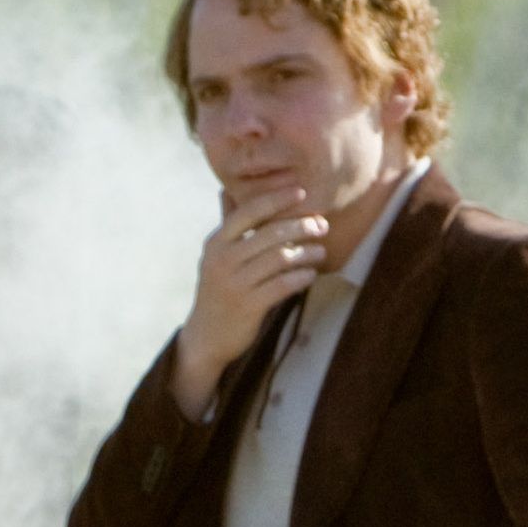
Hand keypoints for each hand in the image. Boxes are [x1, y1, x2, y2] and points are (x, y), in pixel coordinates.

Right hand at [170, 180, 330, 417]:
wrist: (205, 337)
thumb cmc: (217, 290)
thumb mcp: (215, 256)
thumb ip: (226, 224)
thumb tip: (227, 189)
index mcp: (216, 243)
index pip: (249, 211)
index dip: (277, 199)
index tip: (302, 192)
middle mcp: (223, 260)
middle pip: (271, 233)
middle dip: (301, 227)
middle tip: (322, 226)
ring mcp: (235, 284)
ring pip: (280, 259)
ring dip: (307, 253)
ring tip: (321, 252)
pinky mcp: (248, 306)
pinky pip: (283, 285)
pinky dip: (301, 277)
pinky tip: (311, 274)